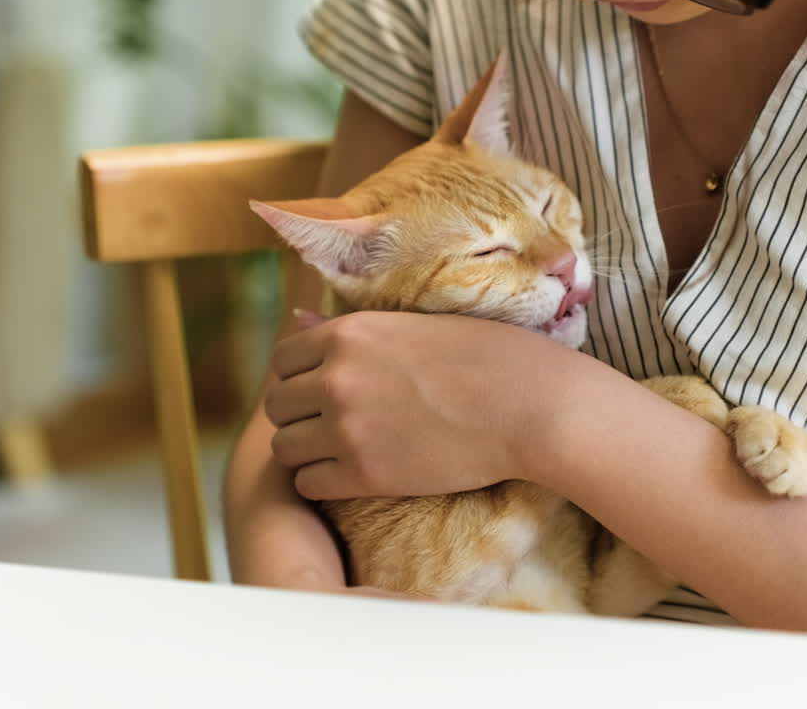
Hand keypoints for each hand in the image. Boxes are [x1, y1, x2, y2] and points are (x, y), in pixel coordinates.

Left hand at [263, 310, 583, 499]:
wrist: (529, 406)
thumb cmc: (487, 356)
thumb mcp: (414, 325)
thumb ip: (350, 329)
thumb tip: (297, 321)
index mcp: (348, 334)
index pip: (282, 358)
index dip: (301, 375)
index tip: (326, 388)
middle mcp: (335, 379)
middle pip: (277, 405)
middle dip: (300, 414)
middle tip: (335, 422)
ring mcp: (346, 428)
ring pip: (285, 448)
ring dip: (308, 451)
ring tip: (345, 450)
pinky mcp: (364, 474)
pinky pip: (308, 485)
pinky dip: (324, 482)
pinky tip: (356, 473)